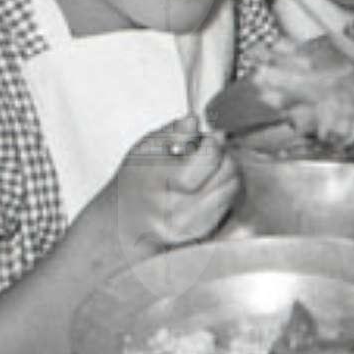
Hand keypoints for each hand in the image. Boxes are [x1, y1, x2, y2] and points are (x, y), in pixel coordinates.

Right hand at [100, 115, 240, 255]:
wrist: (122, 221)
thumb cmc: (135, 182)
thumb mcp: (144, 151)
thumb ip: (170, 133)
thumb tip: (193, 120)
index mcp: (162, 184)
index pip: (208, 160)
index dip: (213, 145)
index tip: (207, 139)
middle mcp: (178, 209)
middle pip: (226, 174)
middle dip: (224, 155)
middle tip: (211, 151)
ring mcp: (191, 225)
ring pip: (232, 188)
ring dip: (228, 172)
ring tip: (210, 166)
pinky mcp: (200, 233)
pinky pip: (228, 203)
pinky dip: (225, 189)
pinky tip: (209, 183)